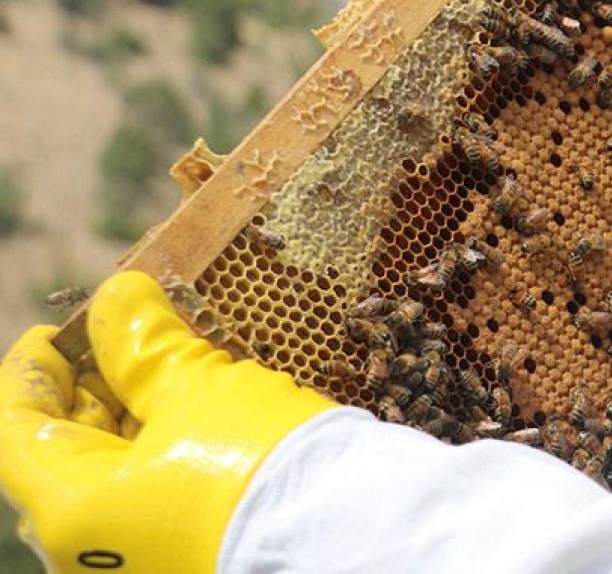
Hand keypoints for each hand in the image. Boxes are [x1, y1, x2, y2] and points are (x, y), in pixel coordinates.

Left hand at [0, 272, 334, 572]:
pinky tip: (199, 412)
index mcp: (69, 509)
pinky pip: (150, 496)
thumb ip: (145, 343)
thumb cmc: (260, 466)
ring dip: (135, 413)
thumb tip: (120, 298)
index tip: (64, 328)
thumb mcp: (198, 389)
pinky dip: (163, 448)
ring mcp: (135, 558)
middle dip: (96, 385)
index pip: (18, 424)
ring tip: (175, 366)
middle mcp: (87, 549)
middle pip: (65, 451)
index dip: (35, 366)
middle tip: (130, 337)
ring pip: (112, 474)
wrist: (345, 536)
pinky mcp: (182, 557)